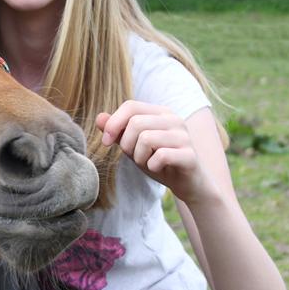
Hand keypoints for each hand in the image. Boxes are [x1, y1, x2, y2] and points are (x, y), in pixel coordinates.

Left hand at [95, 101, 215, 203]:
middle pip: (135, 123)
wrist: (188, 183)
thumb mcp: (134, 146)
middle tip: (135, 157)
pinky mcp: (189, 155)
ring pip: (146, 139)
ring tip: (147, 162)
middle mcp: (174, 119)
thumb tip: (99, 118)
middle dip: (127, 145)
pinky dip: (152, 166)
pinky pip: (161, 156)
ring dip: (139, 157)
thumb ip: (117, 132)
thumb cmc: (158, 161)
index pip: (130, 106)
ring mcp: (184, 136)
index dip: (113, 123)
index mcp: (160, 113)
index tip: (106, 142)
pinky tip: (158, 168)